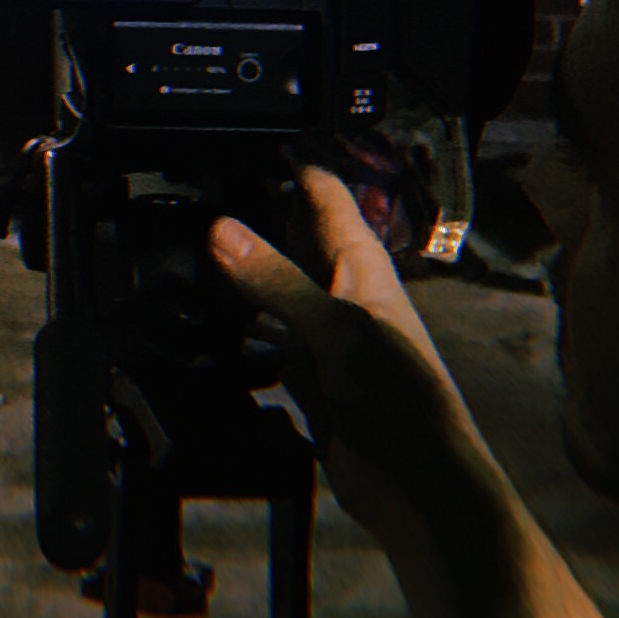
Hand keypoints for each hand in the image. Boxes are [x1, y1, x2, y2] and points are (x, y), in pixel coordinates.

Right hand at [211, 163, 495, 556]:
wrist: (423, 486)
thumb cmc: (403, 399)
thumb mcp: (336, 330)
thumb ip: (277, 281)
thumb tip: (220, 228)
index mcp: (364, 268)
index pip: (328, 198)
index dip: (298, 162)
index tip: (260, 130)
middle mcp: (345, 298)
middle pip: (298, 242)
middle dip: (261, 213)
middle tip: (210, 182)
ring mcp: (328, 343)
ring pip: (279, 294)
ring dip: (247, 275)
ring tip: (195, 246)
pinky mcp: (312, 386)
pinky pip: (270, 346)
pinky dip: (243, 334)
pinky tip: (212, 328)